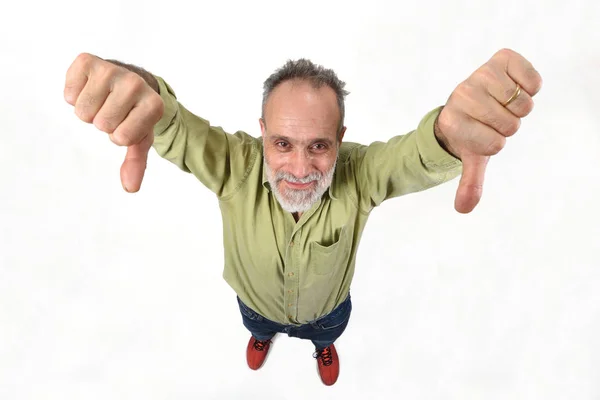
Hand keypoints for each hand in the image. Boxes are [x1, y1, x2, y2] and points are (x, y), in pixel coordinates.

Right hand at [64, 53, 163, 191]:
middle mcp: (135, 84)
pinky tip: (90, 89)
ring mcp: (112, 69)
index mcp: (154, 105)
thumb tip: (130, 188)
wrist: (133, 83)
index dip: (120, 136)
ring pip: (83, 111)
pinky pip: (69, 93)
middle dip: (104, 123)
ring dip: (89, 111)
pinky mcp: (88, 61)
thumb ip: (136, 163)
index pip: (121, 138)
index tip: (129, 124)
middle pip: (101, 123)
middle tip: (114, 111)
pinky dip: (74, 95)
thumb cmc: (135, 115)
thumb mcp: (139, 139)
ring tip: (103, 101)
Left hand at [435, 48, 542, 212]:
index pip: (494, 145)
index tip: (481, 134)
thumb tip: (463, 209)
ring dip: (519, 108)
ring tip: (502, 104)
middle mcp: (463, 94)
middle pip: (511, 124)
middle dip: (507, 127)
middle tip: (493, 119)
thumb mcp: (471, 156)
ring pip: (523, 104)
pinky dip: (532, 88)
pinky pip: (534, 81)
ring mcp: (481, 74)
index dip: (494, 144)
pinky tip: (515, 87)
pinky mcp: (502, 58)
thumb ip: (469, 182)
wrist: (473, 100)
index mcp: (453, 120)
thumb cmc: (473, 130)